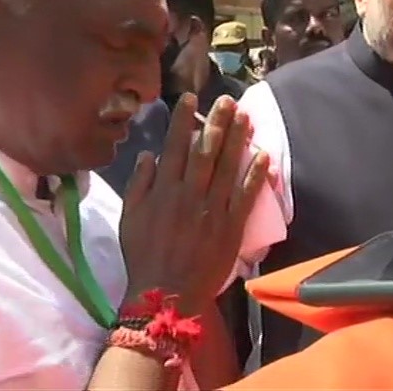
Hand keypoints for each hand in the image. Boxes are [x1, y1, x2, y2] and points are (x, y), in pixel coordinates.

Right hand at [120, 93, 269, 314]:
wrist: (166, 295)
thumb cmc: (144, 255)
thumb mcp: (129, 218)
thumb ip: (139, 184)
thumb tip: (150, 154)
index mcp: (164, 190)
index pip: (175, 147)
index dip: (183, 120)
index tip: (190, 97)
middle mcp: (190, 194)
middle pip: (206, 151)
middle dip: (216, 122)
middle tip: (228, 99)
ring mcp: (213, 209)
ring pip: (228, 167)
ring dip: (238, 139)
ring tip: (245, 116)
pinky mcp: (231, 225)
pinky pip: (245, 195)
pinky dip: (255, 175)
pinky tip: (263, 155)